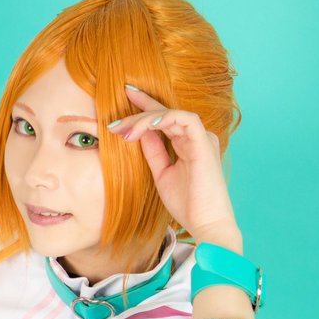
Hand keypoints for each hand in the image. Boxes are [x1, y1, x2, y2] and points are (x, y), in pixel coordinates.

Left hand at [108, 85, 239, 240]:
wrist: (204, 223)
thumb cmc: (186, 203)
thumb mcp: (162, 173)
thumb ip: (153, 152)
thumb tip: (139, 132)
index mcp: (187, 143)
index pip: (164, 118)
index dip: (145, 106)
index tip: (125, 95)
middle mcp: (196, 137)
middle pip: (165, 113)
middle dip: (137, 112)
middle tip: (113, 122)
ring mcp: (201, 138)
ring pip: (171, 114)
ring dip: (145, 119)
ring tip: (124, 131)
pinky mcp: (204, 142)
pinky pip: (185, 119)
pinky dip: (165, 118)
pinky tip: (148, 125)